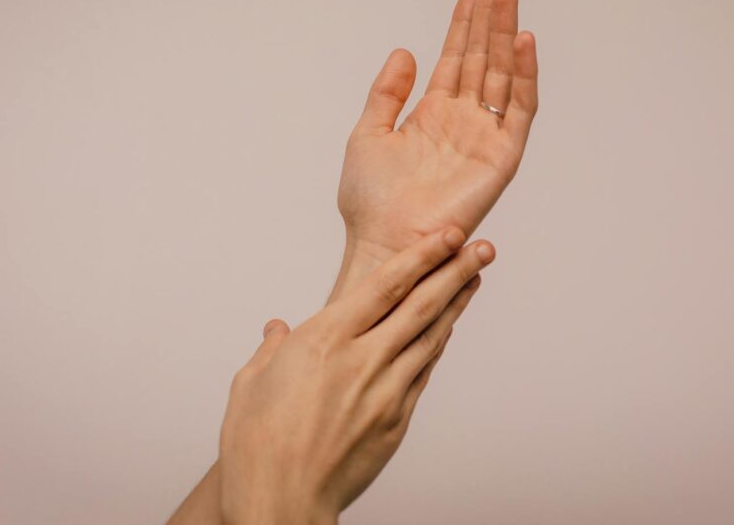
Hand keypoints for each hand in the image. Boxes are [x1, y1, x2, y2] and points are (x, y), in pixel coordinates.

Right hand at [217, 228, 494, 523]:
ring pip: (430, 337)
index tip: (449, 236)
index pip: (387, 286)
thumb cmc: (257, 445)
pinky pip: (422, 374)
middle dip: (455, 270)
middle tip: (483, 247)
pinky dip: (436, 346)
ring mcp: (385, 391)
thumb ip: (271, 350)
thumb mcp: (250, 384)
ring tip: (474, 278)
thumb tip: (278, 330)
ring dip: (455, 304)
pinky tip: (445, 331)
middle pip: (421, 305)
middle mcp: (363, 360)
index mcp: (325, 340)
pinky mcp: (396, 421)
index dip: (423, 256)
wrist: (281, 502)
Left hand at [332, 0, 537, 296]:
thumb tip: (406, 51)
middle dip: (492, 17)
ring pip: (501, 74)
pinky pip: (519, 111)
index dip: (465, 22)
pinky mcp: (501, 157)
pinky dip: (524, 76)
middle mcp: (463, 121)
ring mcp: (484, 137)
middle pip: (483, 57)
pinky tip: (524, 42)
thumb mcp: (368, 134)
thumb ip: (387, 92)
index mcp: (433, 114)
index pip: (456, 57)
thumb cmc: (371, 202)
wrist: (383, 242)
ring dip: (507, 34)